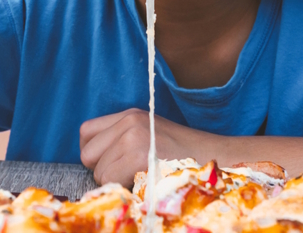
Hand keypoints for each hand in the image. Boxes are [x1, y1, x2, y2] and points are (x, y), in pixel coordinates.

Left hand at [79, 108, 218, 185]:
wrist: (215, 159)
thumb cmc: (182, 156)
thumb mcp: (149, 136)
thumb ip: (121, 140)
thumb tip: (93, 162)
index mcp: (130, 115)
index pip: (86, 132)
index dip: (94, 153)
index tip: (111, 163)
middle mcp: (129, 122)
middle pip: (87, 154)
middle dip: (101, 169)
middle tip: (127, 174)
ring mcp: (133, 137)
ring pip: (98, 172)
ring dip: (114, 182)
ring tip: (139, 178)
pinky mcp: (138, 156)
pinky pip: (109, 180)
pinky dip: (123, 188)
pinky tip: (142, 183)